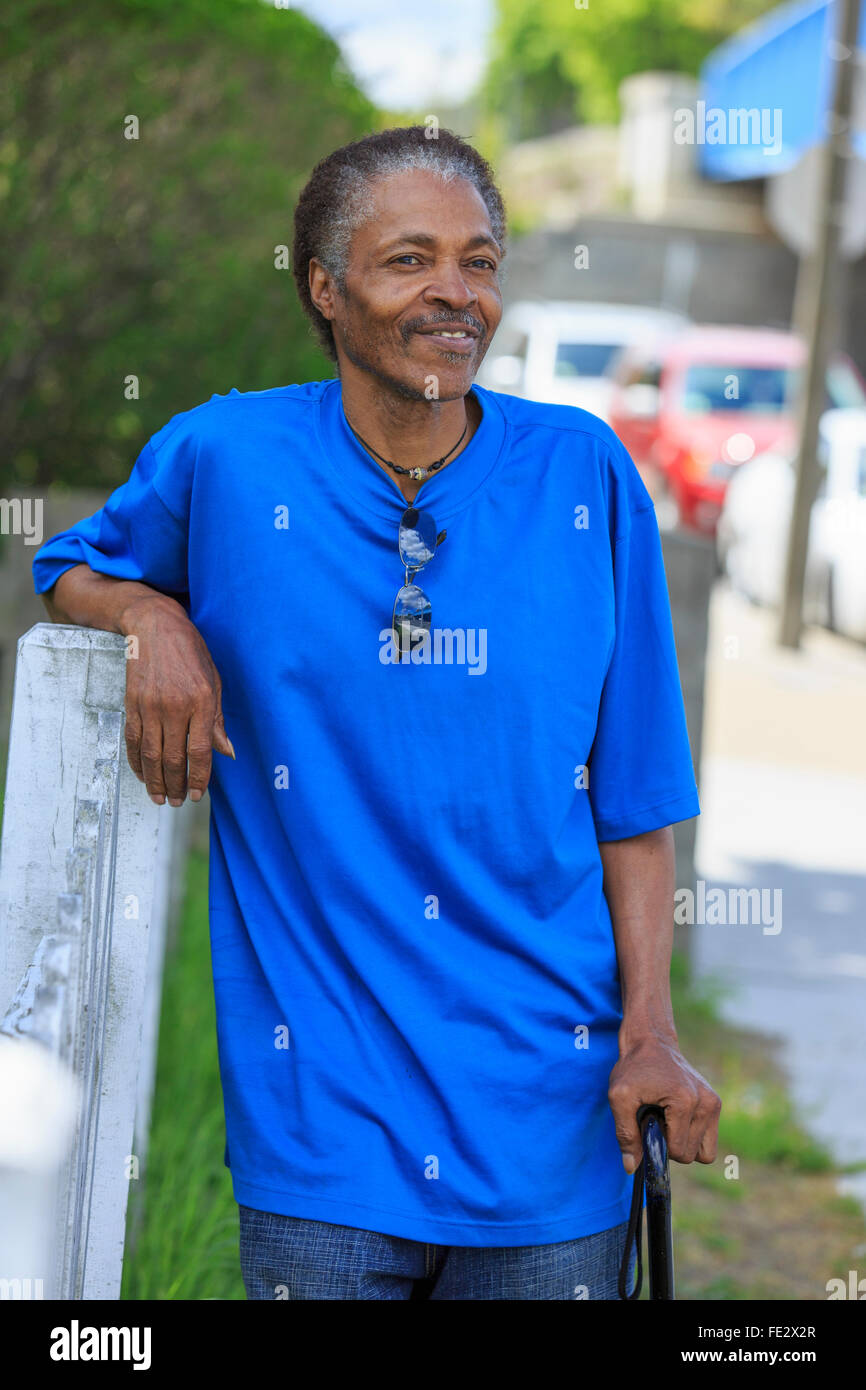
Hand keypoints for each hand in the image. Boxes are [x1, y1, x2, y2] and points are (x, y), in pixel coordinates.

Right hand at [120, 594, 234, 805]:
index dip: (199, 777)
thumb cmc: (191, 652)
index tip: (197, 794)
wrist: (155, 627)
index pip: (200, 750)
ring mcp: (150, 706)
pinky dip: (137, 762)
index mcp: (201, 702)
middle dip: (175, 785)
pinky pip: (133, 741)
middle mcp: (175, 706)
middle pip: (173, 758)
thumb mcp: (215, 682)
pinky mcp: (132, 704)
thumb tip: (227, 752)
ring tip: (159, 798)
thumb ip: (218, 721)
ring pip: (151, 754)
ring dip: (154, 781)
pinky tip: (142, 775)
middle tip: (176, 802)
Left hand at [608, 1030, 720, 1172]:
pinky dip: (692, 1136)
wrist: (651, 1041)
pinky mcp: (715, 1103)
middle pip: (691, 1155)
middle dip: (670, 1144)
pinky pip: (709, 1140)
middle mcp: (707, 1103)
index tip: (647, 1124)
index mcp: (685, 1102)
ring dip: (683, 1143)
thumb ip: (625, 1134)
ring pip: (704, 1152)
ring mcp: (714, 1103)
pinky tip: (676, 1117)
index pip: (678, 1151)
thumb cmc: (633, 1068)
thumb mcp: (619, 1098)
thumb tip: (632, 1168)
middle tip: (656, 1119)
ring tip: (667, 1119)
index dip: (658, 1145)